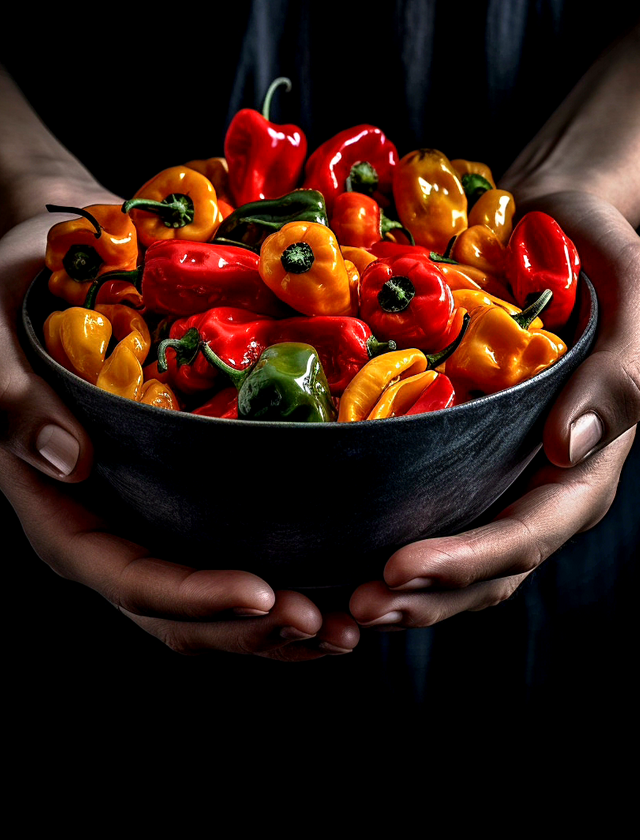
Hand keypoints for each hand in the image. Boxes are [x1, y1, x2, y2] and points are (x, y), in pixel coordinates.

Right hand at [0, 207, 358, 659]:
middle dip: (255, 630)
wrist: (43, 278)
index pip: (130, 577)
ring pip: (216, 604)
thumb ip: (18, 401)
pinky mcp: (191, 498)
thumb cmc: (12, 304)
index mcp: (63, 514)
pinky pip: (239, 555)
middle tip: (331, 625)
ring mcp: (154, 519)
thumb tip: (74, 459)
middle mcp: (111, 532)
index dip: (196, 596)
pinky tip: (345, 580)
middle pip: (183, 613)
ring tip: (349, 624)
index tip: (264, 592)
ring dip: (283, 624)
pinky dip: (292, 577)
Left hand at [349, 191, 639, 629]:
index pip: (528, 533)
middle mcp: (542, 479)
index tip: (398, 568)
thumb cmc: (593, 249)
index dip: (466, 561)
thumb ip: (615, 373)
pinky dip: (387, 539)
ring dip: (404, 591)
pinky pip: (430, 509)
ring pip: (457, 555)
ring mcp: (501, 469)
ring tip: (338, 603)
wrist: (556, 219)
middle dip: (425, 597)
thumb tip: (569, 445)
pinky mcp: (462, 450)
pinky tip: (338, 550)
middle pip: (488, 567)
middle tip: (355, 607)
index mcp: (585, 460)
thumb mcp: (627, 292)